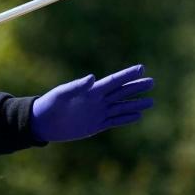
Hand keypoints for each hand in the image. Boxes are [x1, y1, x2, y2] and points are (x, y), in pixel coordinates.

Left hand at [31, 64, 153, 141]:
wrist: (43, 123)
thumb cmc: (50, 104)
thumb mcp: (62, 94)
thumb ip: (77, 86)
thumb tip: (93, 77)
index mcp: (91, 91)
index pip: (114, 81)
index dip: (128, 75)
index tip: (142, 68)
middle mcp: (97, 100)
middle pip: (121, 93)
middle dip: (136, 88)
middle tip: (151, 82)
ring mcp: (98, 113)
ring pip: (121, 107)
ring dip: (136, 104)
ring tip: (151, 102)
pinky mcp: (95, 125)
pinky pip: (114, 121)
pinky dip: (126, 119)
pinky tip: (137, 116)